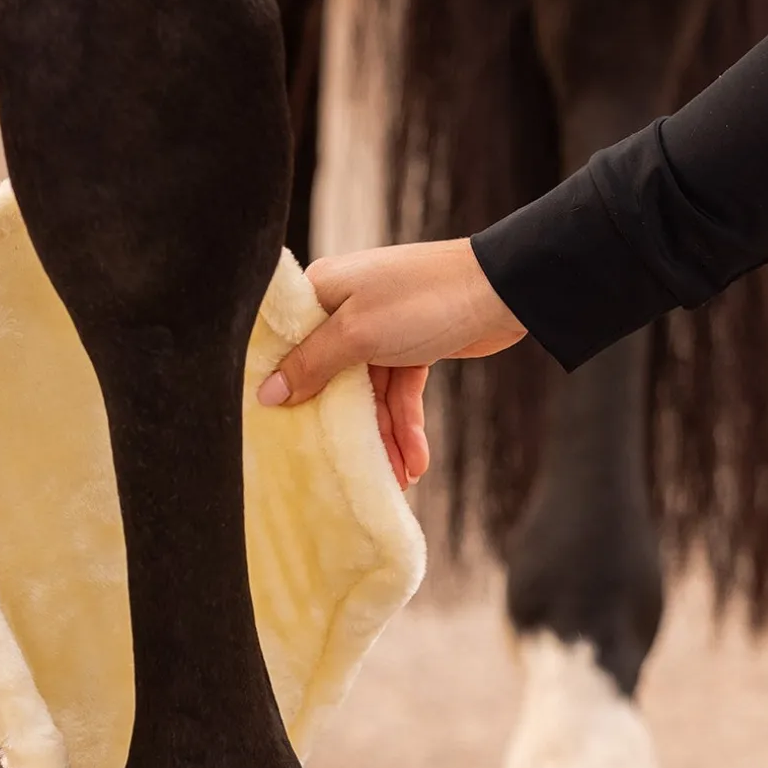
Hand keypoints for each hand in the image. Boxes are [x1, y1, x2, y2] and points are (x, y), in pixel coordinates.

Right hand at [256, 239, 523, 483]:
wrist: (502, 290)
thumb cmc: (422, 300)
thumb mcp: (357, 334)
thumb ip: (311, 365)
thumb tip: (266, 393)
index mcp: (322, 292)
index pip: (289, 345)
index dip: (282, 387)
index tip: (277, 429)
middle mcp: (346, 308)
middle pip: (330, 379)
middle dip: (345, 427)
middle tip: (346, 470)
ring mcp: (380, 328)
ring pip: (370, 394)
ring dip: (384, 436)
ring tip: (398, 477)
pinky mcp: (412, 345)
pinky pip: (399, 391)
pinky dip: (406, 424)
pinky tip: (416, 459)